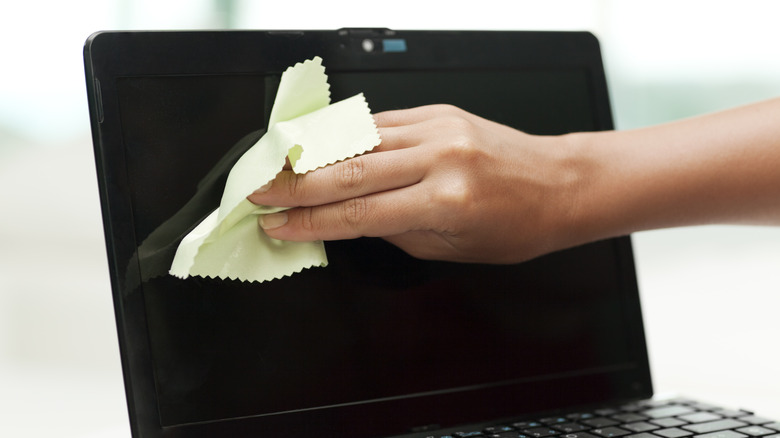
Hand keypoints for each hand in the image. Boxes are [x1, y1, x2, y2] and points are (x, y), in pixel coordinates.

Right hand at [247, 104, 586, 263]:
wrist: (557, 184)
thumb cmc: (514, 226)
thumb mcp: (450, 247)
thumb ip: (393, 229)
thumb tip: (343, 218)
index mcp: (446, 201)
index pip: (357, 214)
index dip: (307, 221)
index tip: (275, 224)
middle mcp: (440, 158)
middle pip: (346, 171)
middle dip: (293, 184)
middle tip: (256, 191)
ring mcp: (439, 128)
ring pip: (357, 138)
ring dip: (310, 154)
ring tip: (275, 166)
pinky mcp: (438, 111)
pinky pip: (379, 121)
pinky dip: (345, 134)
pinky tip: (320, 144)